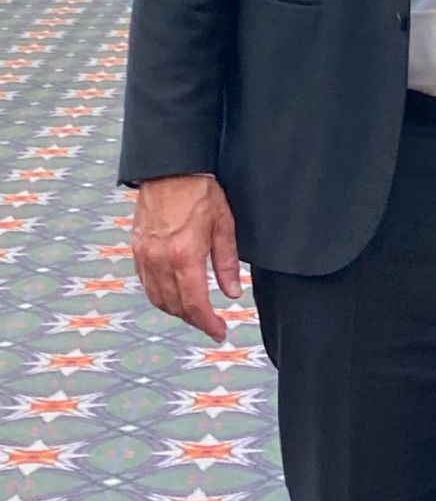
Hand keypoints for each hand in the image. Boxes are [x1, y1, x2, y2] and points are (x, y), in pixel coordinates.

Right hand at [131, 174, 241, 340]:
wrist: (170, 168)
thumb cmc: (200, 191)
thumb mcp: (223, 224)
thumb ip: (226, 262)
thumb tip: (232, 294)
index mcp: (184, 256)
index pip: (195, 304)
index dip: (208, 324)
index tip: (220, 333)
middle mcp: (160, 261)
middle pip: (175, 306)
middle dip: (194, 320)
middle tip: (211, 324)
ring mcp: (145, 256)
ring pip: (157, 299)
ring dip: (176, 311)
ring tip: (195, 312)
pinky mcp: (137, 249)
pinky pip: (146, 283)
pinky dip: (160, 295)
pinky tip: (173, 294)